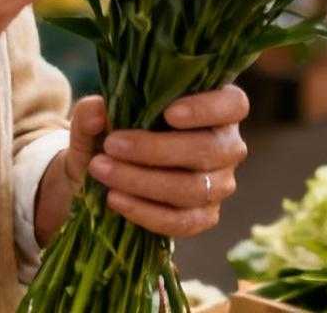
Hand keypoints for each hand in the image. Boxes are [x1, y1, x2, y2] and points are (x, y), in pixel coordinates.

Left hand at [36, 86, 248, 242]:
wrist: (107, 175)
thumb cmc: (115, 133)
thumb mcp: (98, 119)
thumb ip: (93, 111)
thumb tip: (98, 112)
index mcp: (217, 108)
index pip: (234, 105)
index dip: (207, 109)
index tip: (168, 113)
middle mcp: (227, 146)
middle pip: (208, 149)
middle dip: (155, 149)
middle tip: (111, 144)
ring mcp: (219, 184)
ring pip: (193, 188)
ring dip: (143, 181)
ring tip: (102, 171)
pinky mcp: (204, 216)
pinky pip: (182, 222)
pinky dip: (146, 212)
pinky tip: (115, 199)